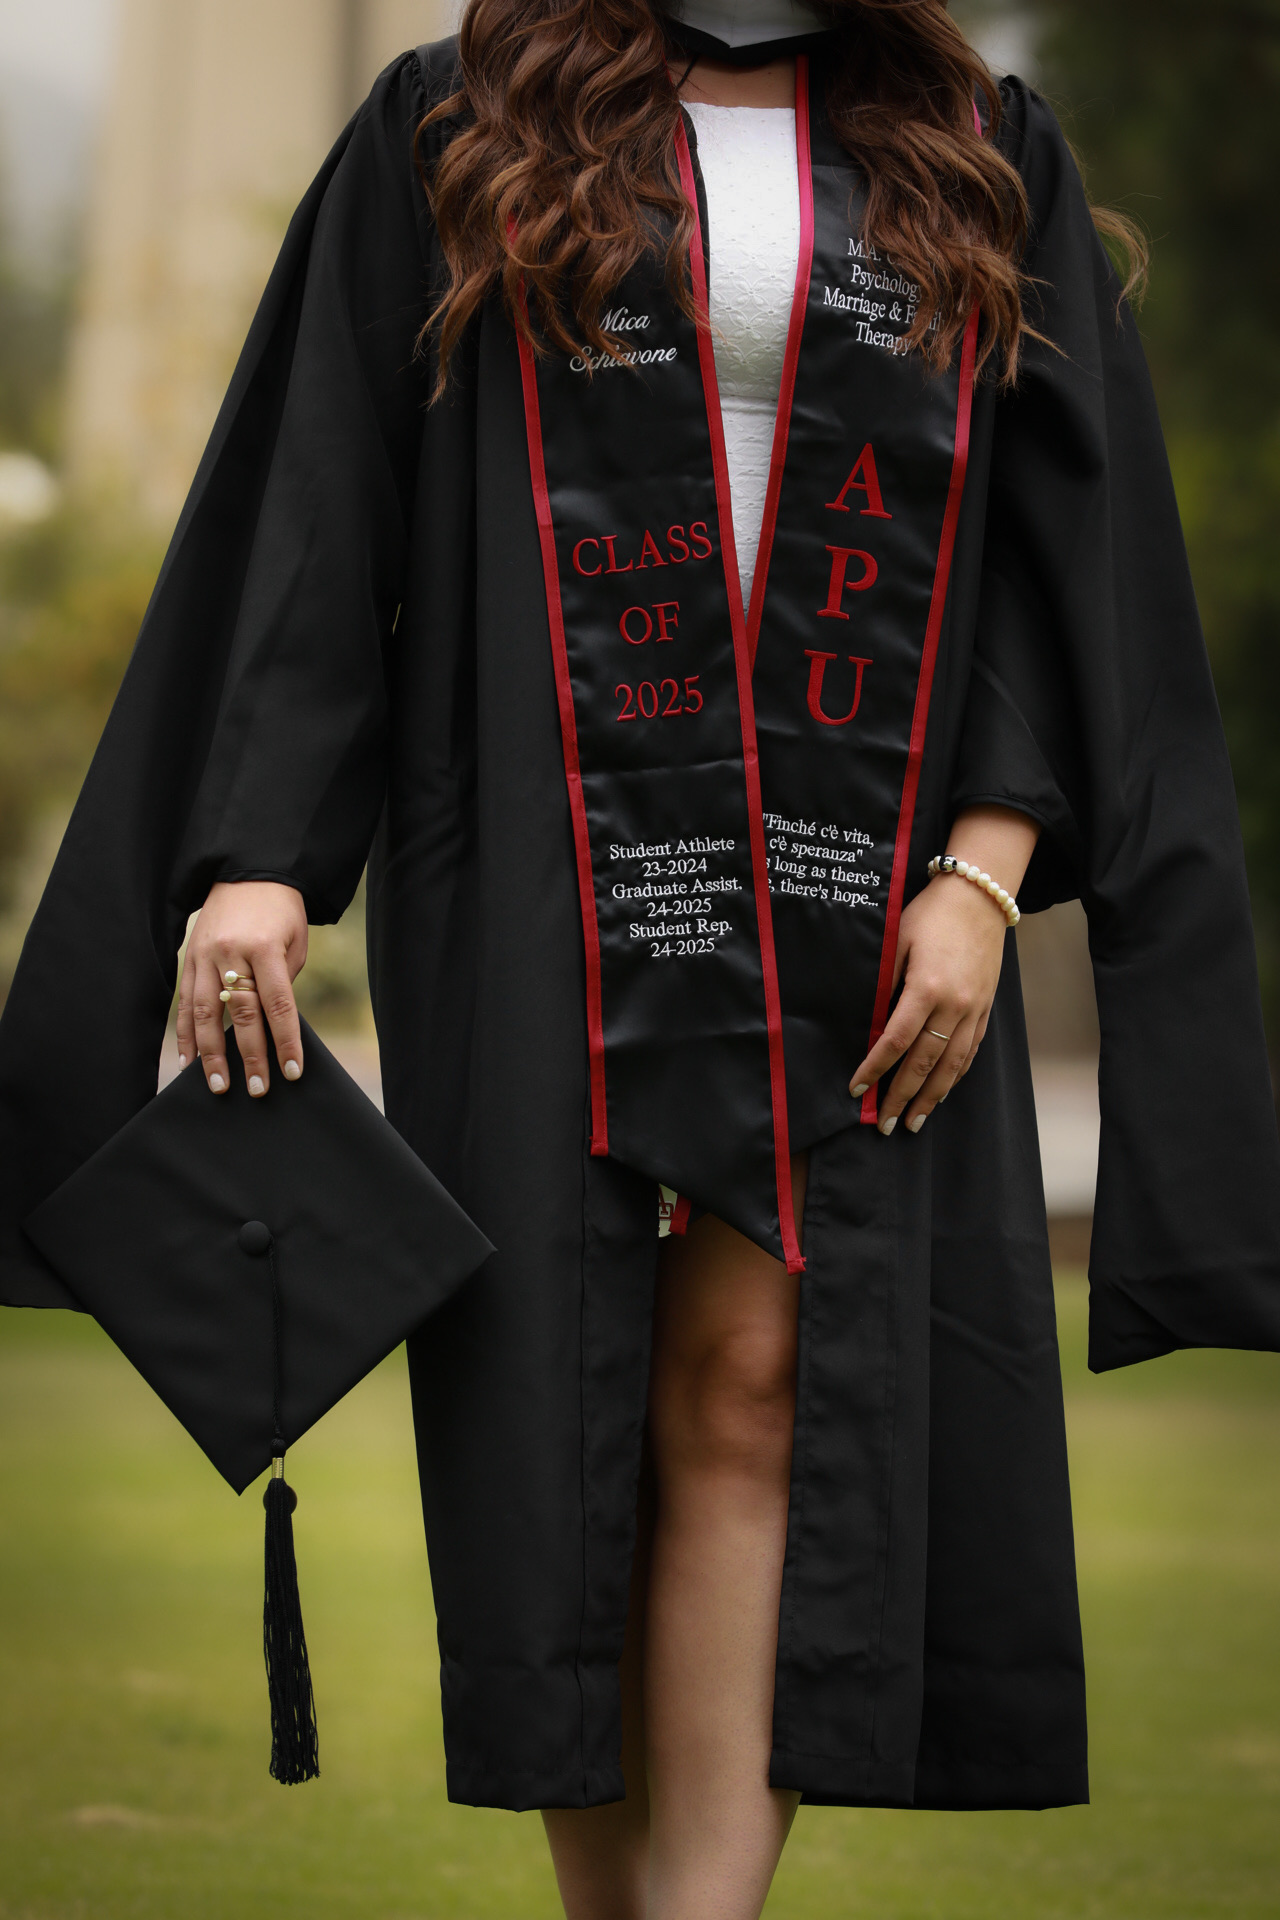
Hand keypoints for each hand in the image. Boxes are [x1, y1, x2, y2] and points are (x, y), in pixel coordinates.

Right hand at [176, 881, 307, 1095]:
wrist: (248, 872)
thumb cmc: (281, 911)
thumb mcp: (295, 943)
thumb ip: (283, 983)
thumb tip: (272, 1028)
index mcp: (265, 948)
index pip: (278, 1006)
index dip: (285, 1042)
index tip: (291, 1071)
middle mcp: (231, 953)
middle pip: (240, 1014)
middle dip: (249, 1056)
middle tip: (256, 1089)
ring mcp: (204, 956)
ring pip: (205, 1012)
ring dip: (211, 1054)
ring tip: (217, 1085)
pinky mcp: (189, 958)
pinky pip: (185, 1002)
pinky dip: (186, 1033)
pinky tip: (187, 1060)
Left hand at [847, 805, 1038, 1134]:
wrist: (980, 896)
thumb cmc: (931, 914)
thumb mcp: (897, 941)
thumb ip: (884, 982)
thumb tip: (867, 1021)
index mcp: (926, 988)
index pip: (895, 1041)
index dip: (874, 1069)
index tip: (858, 1090)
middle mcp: (954, 1005)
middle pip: (924, 1063)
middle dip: (902, 1097)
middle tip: (885, 1125)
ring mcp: (973, 1010)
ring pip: (952, 1065)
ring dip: (931, 1097)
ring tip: (914, 1122)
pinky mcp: (985, 1009)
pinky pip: (969, 1052)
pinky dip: (954, 1077)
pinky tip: (942, 1092)